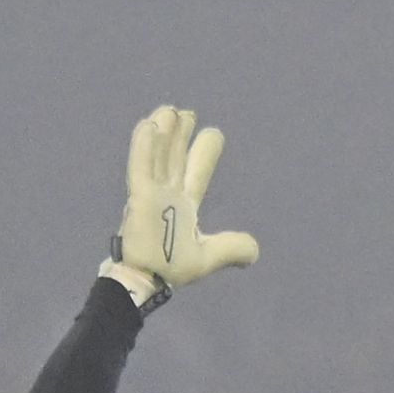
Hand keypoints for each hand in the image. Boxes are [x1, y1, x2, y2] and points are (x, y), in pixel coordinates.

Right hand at [101, 105, 258, 305]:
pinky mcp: (138, 197)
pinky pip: (140, 167)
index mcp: (183, 205)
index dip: (203, 152)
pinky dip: (144, 147)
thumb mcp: (207, 258)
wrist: (145, 282)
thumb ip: (231, 248)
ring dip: (164, 133)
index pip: (196, 172)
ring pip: (157, 156)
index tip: (211, 133)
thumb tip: (255, 252)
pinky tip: (150, 126)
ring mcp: (151, 194)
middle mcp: (167, 195)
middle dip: (180, 136)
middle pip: (174, 157)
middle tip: (187, 114)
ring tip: (169, 110)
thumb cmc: (169, 269)